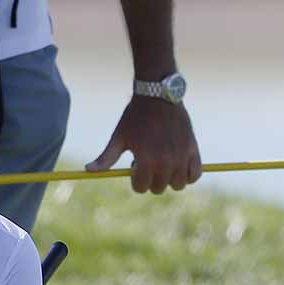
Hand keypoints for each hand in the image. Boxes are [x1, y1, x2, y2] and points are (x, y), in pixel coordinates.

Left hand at [86, 96, 201, 193]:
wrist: (158, 95)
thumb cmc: (135, 117)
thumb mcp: (119, 137)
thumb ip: (105, 158)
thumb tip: (88, 171)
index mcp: (146, 160)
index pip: (141, 188)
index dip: (136, 178)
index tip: (135, 164)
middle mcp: (166, 162)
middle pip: (158, 188)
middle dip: (151, 179)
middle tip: (149, 160)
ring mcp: (182, 157)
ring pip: (178, 185)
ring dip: (169, 178)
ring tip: (164, 162)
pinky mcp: (193, 150)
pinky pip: (195, 175)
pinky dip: (188, 175)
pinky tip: (179, 165)